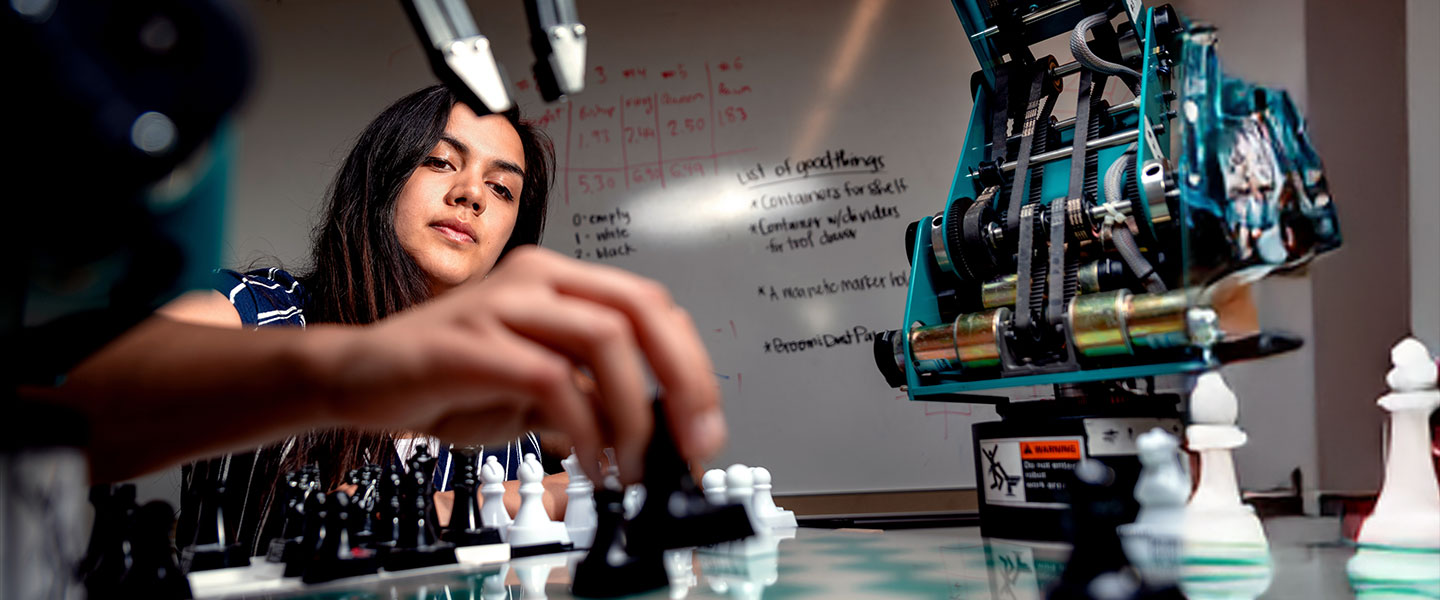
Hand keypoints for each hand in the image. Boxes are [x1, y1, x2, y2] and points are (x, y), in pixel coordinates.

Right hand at [314, 246, 725, 481]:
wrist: (357, 379)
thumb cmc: (447, 381)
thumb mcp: (538, 390)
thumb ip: (592, 397)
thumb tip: (659, 431)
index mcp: (558, 281)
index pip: (651, 306)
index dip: (689, 365)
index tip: (703, 425)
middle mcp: (536, 278)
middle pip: (642, 308)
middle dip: (684, 380)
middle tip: (694, 441)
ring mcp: (502, 304)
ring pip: (605, 339)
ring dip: (634, 411)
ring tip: (634, 464)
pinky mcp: (469, 342)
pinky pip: (549, 379)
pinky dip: (583, 428)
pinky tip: (589, 463)